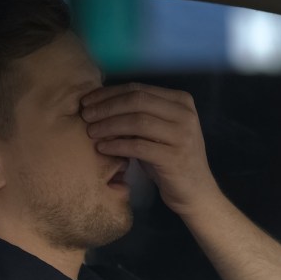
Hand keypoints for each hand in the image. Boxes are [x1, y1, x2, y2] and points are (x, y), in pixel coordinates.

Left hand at [81, 83, 221, 216]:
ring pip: (137, 121)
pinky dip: (117, 145)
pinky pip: (138, 146)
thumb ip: (139, 114)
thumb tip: (100, 102)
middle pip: (137, 101)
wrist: (195, 191)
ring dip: (109, 125)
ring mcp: (182, 136)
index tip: (87, 101)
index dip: (109, 93)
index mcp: (181, 101)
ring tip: (91, 132)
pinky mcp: (175, 158)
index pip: (139, 89)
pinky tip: (102, 148)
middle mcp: (185, 115)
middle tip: (85, 115)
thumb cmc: (170, 158)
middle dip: (106, 107)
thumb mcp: (158, 131)